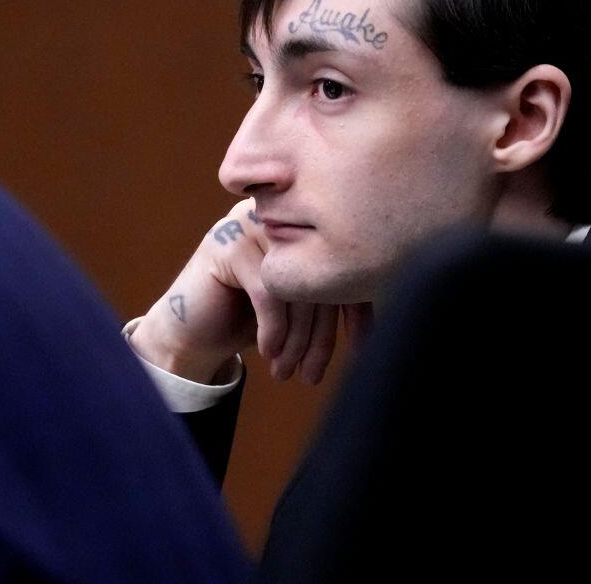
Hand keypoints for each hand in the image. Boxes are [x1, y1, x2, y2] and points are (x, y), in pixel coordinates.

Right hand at [130, 199, 371, 384]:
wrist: (193, 331)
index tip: (361, 352)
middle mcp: (282, 217)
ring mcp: (251, 224)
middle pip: (320, 276)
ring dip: (296, 339)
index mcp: (307, 223)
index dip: (356, 311)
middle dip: (321, 335)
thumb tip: (397, 317)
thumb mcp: (302, 307)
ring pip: (295, 285)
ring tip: (290, 372)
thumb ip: (337, 296)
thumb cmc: (254, 320)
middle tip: (315, 374)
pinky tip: (269, 353)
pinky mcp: (226, 244)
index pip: (343, 265)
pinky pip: (268, 291)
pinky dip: (273, 329)